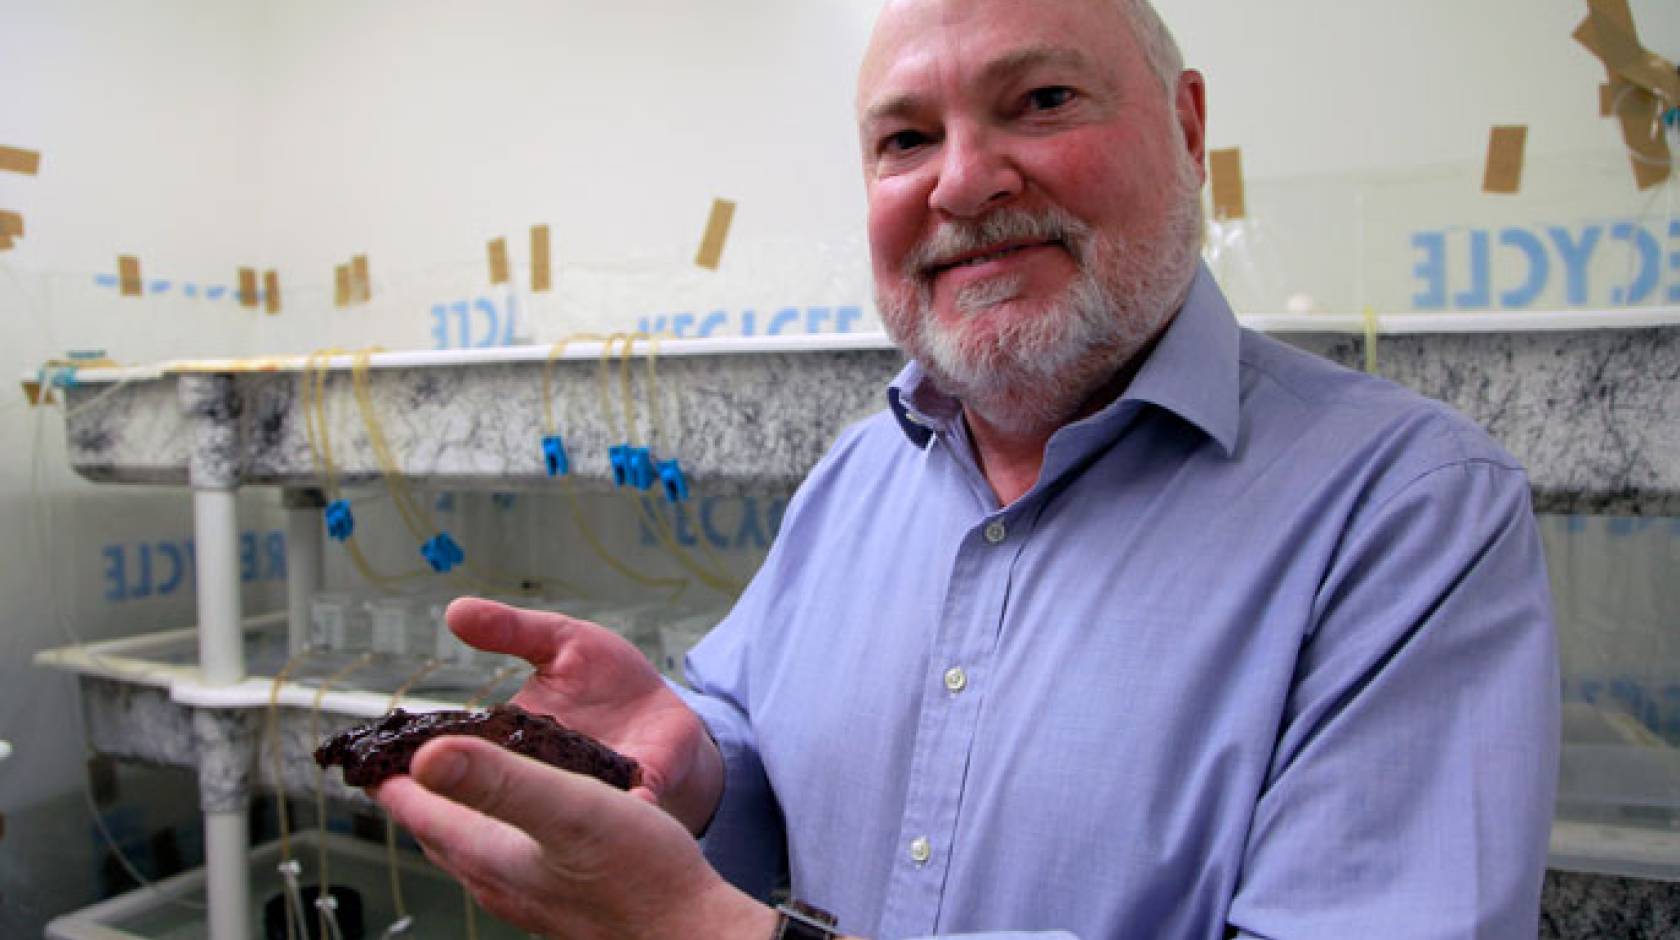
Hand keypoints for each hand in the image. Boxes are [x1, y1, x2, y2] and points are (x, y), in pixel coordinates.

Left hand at [375, 735, 774, 939]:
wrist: (690, 930)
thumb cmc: (640, 875)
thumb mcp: (568, 807)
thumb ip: (498, 780)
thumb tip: (425, 755)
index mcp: (490, 854)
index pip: (416, 810)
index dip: (389, 775)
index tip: (367, 748)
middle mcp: (500, 881)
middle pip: (437, 831)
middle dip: (416, 792)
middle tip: (402, 757)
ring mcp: (529, 896)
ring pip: (471, 848)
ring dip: (456, 811)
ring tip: (455, 780)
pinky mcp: (560, 900)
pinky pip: (509, 858)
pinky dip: (498, 827)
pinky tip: (525, 819)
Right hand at [447, 596, 722, 832]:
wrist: (666, 710)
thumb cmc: (607, 678)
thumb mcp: (560, 640)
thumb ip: (511, 630)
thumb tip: (455, 610)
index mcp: (515, 740)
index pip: (468, 753)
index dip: (439, 760)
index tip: (412, 763)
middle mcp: (546, 774)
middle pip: (509, 791)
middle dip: (486, 794)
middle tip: (469, 788)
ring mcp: (594, 786)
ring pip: (567, 809)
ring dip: (556, 809)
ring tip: (547, 799)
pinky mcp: (641, 787)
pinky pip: (634, 804)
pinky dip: (633, 806)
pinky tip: (634, 804)